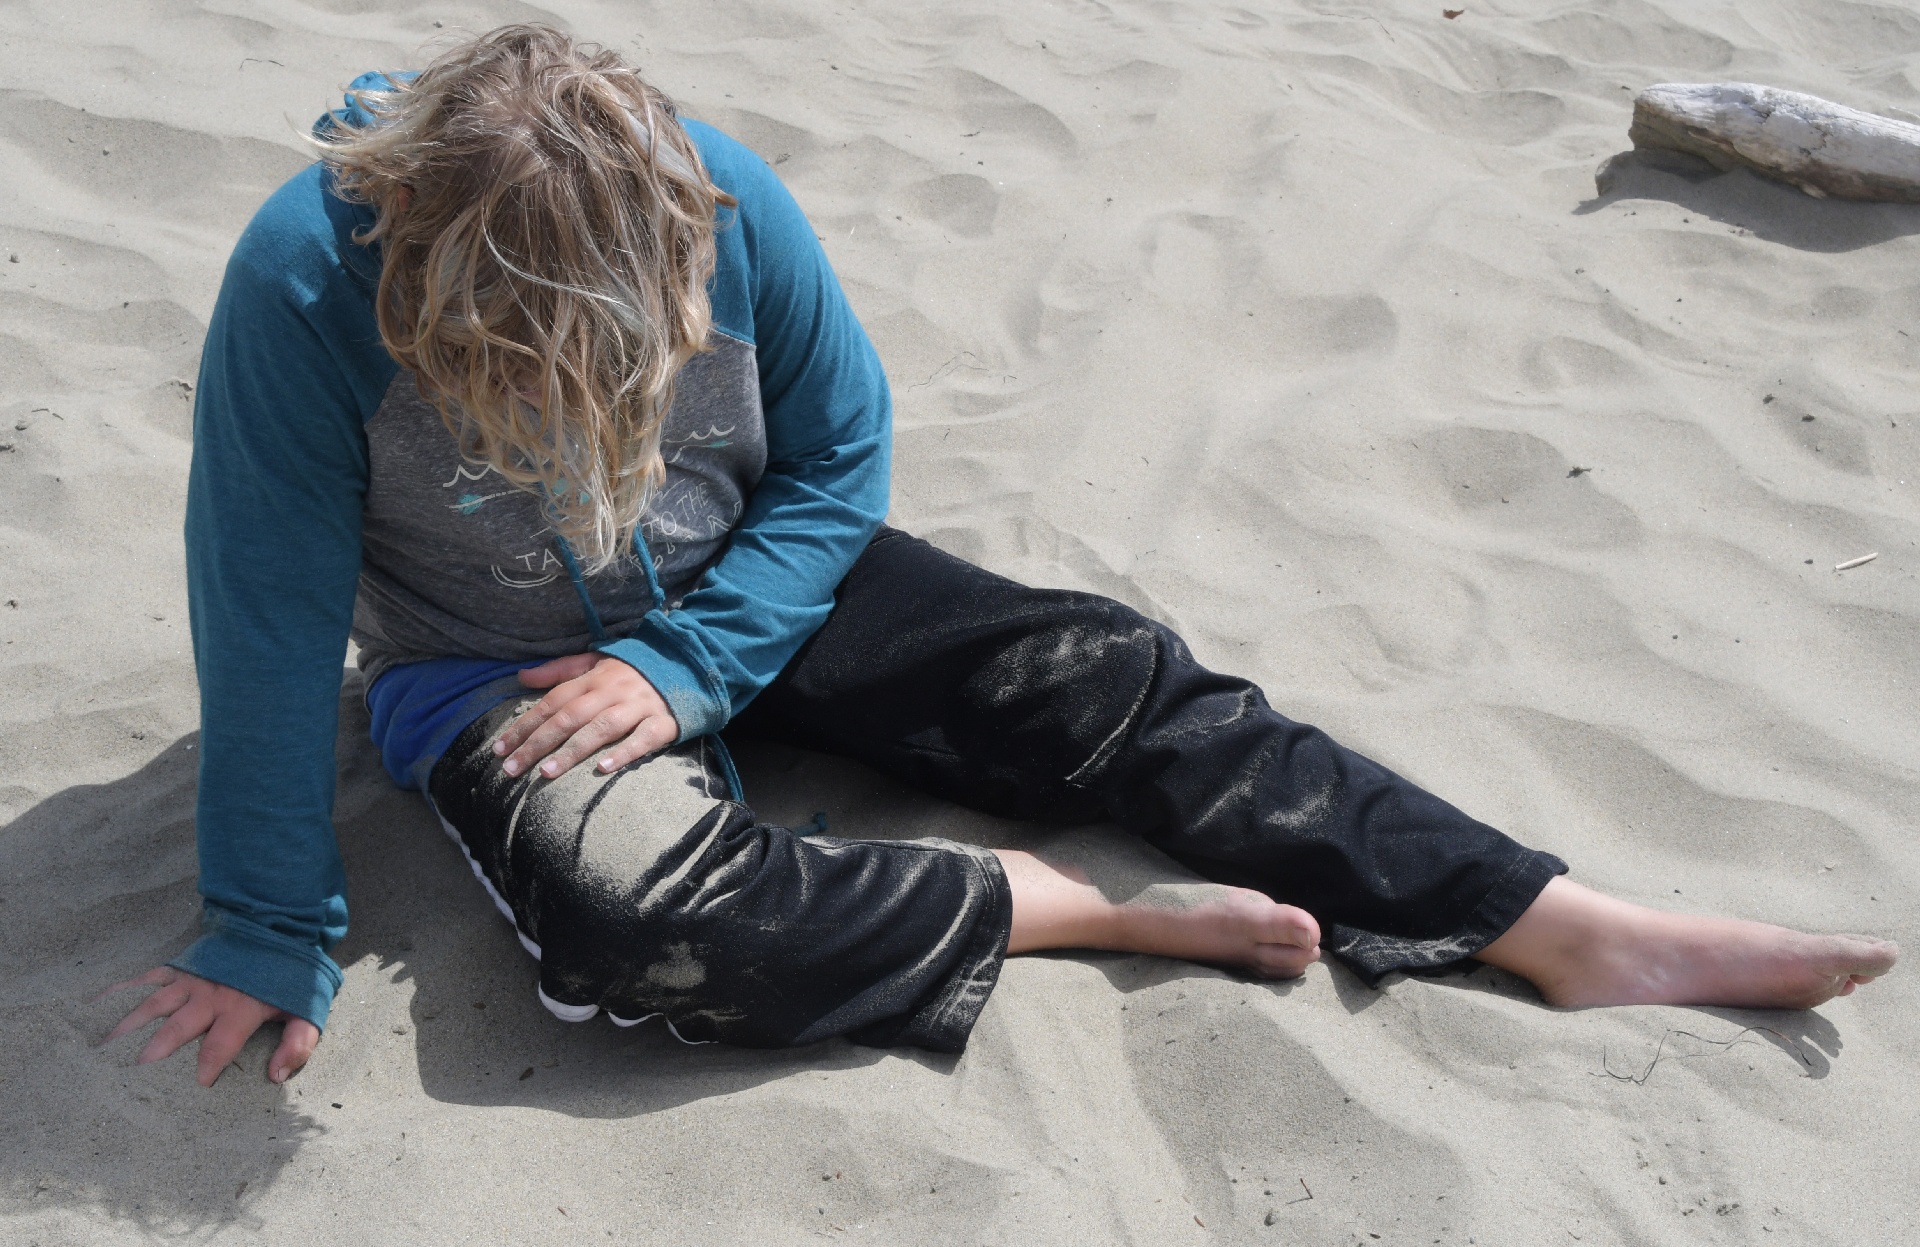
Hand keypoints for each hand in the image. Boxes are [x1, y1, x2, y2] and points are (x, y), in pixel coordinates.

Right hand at [102, 967, 319, 1086]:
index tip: (193, 1089)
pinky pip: (144, 982)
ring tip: (102, 1053)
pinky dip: (120, 995)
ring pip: (152, 1006)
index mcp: (239, 1009)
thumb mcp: (306, 1010)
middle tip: (128, 1078)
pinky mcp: (178, 969)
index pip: (219, 1045)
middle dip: (152, 1054)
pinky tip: (96, 1009)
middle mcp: (209, 996)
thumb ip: (297, 1043)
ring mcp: (189, 981)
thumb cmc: (288, 979)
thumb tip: (276, 1076)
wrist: (278, 929)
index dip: (207, 1068)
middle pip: (175, 1028)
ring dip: (127, 1029)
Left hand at [494, 653, 679, 779]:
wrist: (687, 664)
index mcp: (593, 678)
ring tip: (546, 773)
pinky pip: (643, 739)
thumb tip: (521, 676)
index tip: (500, 748)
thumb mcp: (595, 661)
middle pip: (569, 717)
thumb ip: (559, 670)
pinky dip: (623, 753)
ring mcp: (638, 707)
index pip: (552, 702)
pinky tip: (603, 769)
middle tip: (510, 769)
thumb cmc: (633, 669)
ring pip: (601, 729)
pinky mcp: (664, 723)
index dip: (525, 725)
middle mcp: (612, 691)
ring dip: (572, 751)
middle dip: (537, 743)